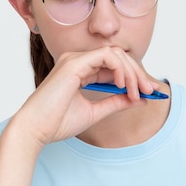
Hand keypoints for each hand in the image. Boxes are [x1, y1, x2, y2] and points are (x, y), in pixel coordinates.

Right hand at [10, 46, 156, 147]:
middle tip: (149, 91)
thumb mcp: (96, 112)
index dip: (135, 77)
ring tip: (135, 92)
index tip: (149, 93)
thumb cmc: (57, 123)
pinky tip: (121, 86)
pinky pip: (107, 55)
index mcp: (82, 70)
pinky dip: (120, 69)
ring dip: (131, 73)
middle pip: (119, 56)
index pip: (115, 65)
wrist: (35, 130)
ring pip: (116, 54)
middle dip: (137, 74)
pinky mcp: (75, 62)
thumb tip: (140, 99)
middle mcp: (79, 60)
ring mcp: (75, 59)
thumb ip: (117, 102)